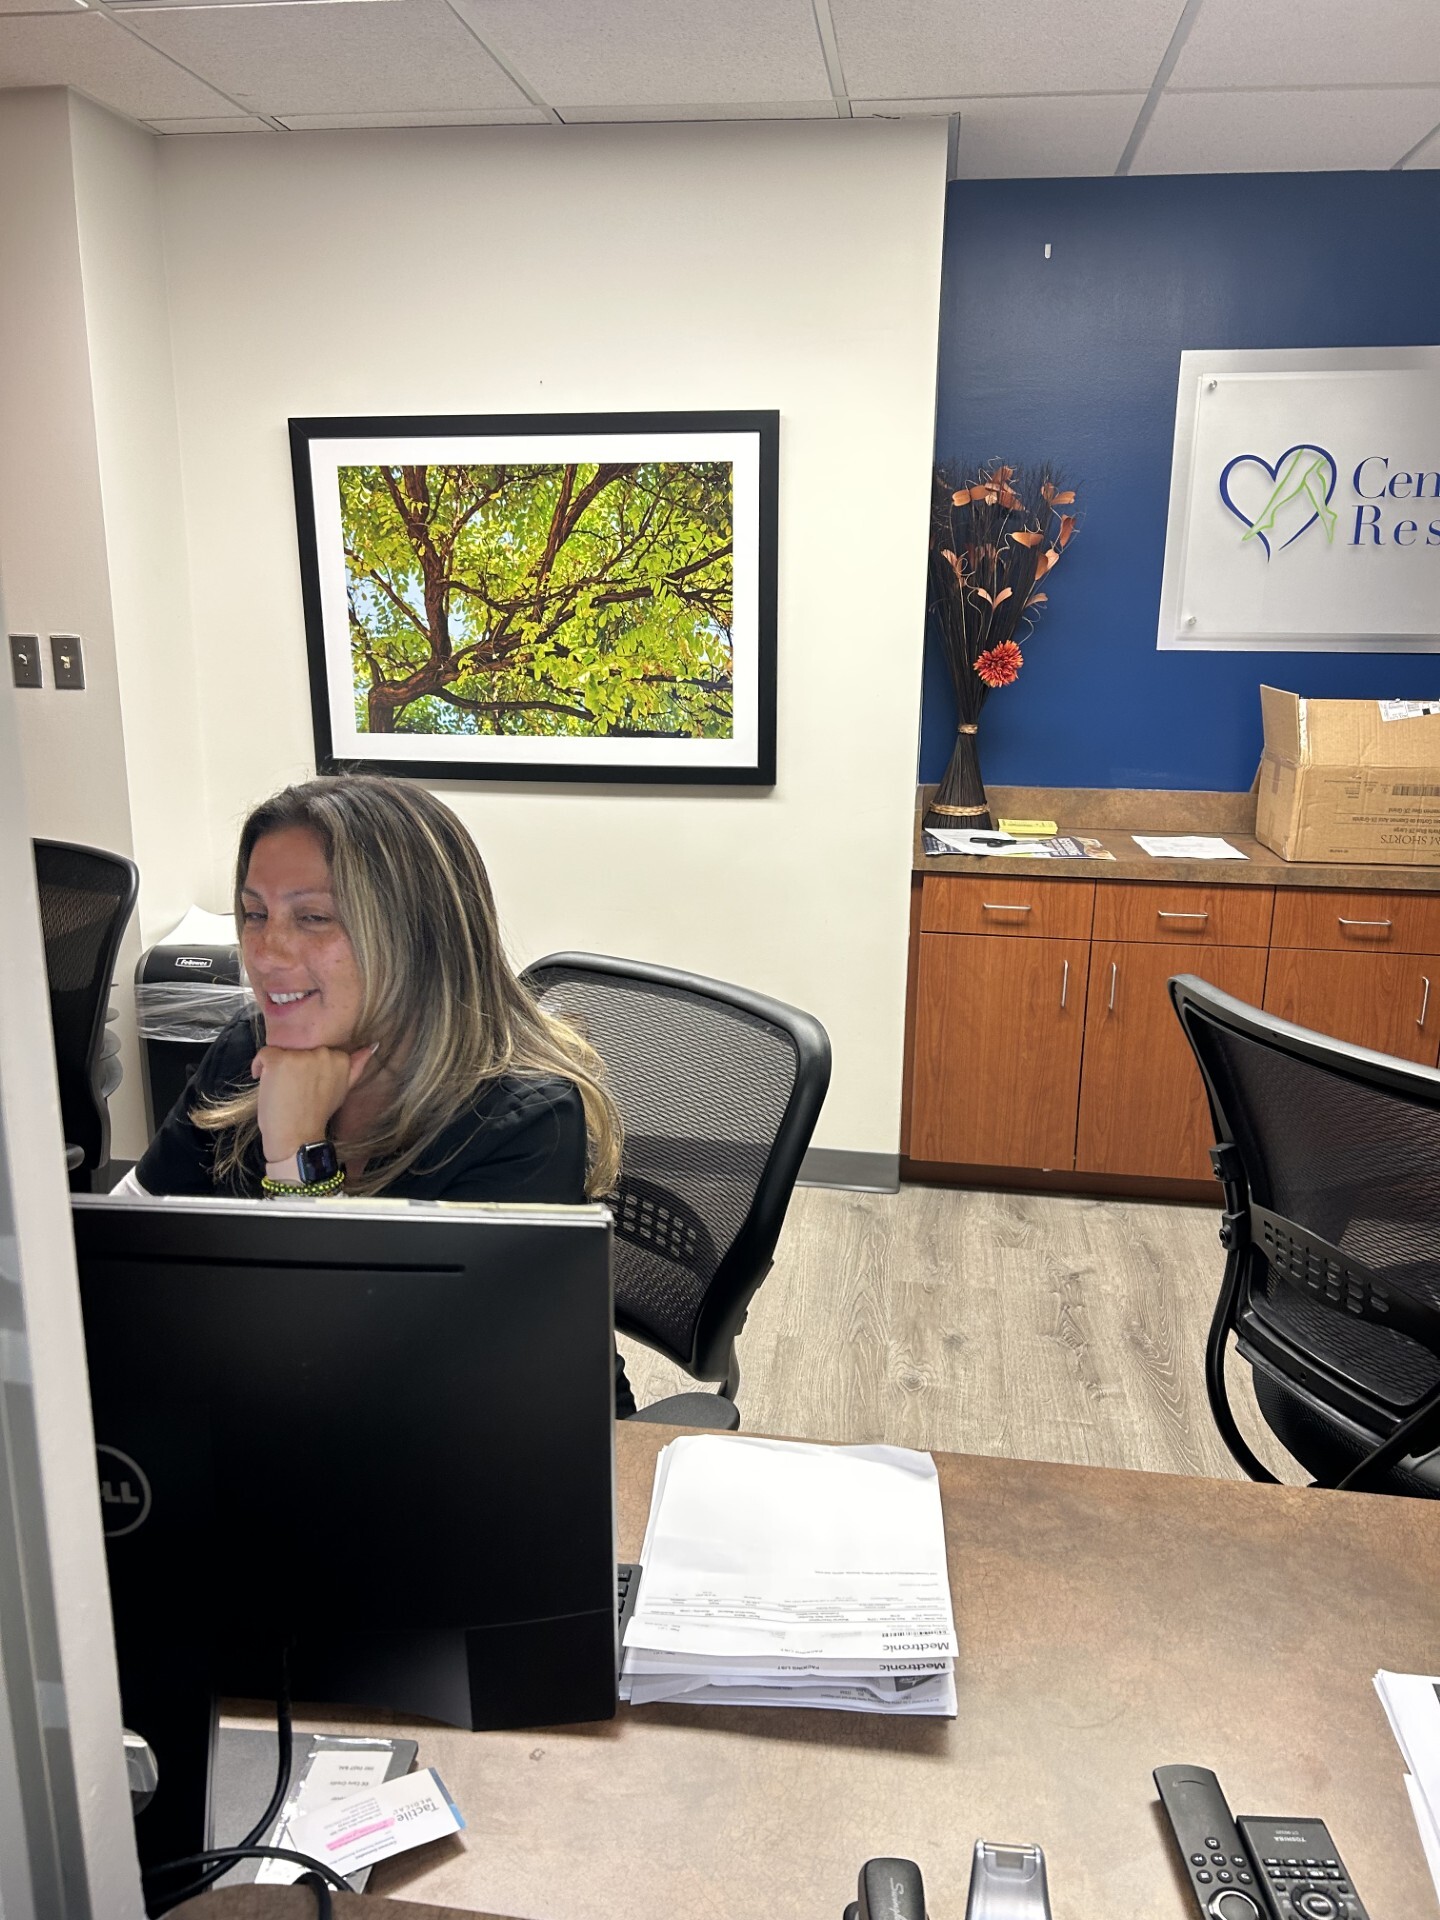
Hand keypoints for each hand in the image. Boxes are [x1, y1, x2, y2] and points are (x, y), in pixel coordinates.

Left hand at [251, 1042, 376, 1166]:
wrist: (298, 1136)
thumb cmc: (318, 1115)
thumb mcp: (342, 1090)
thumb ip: (355, 1067)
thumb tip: (372, 1046)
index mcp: (340, 1058)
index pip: (318, 1050)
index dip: (309, 1067)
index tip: (307, 1084)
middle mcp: (323, 1053)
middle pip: (301, 1048)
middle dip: (295, 1064)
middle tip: (294, 1089)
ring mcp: (301, 1056)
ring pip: (282, 1051)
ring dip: (277, 1067)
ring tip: (282, 1089)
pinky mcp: (279, 1061)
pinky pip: (264, 1054)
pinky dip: (259, 1067)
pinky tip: (264, 1082)